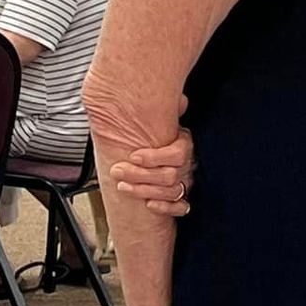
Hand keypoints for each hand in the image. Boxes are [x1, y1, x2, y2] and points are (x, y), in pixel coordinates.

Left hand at [112, 96, 194, 215]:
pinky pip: (182, 207)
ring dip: (144, 190)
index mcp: (185, 144)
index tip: (133, 156)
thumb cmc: (150, 137)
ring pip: (173, 192)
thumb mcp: (155, 119)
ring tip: (122, 186)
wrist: (147, 156)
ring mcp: (187, 182)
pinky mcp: (183, 198)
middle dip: (140, 175)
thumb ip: (163, 109)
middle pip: (170, 175)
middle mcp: (188, 164)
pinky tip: (149, 204)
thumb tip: (175, 98)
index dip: (154, 157)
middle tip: (117, 171)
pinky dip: (166, 208)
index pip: (178, 154)